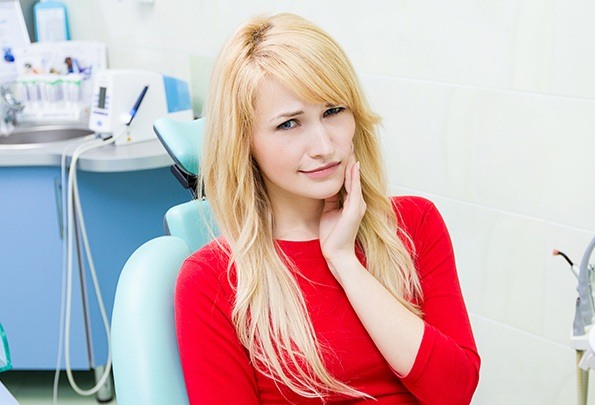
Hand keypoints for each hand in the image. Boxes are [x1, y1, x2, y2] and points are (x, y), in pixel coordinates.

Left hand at [319, 154, 365, 272]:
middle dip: (350, 159)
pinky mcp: (354, 210)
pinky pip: (354, 189)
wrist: (336, 254)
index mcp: (350, 202)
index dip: (345, 164)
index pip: (348, 179)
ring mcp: (357, 205)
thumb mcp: (329, 212)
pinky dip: (353, 177)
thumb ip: (330, 199)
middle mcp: (357, 201)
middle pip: (352, 176)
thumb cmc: (332, 236)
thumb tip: (327, 187)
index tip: (343, 149)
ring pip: (354, 179)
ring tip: (351, 148)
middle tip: (348, 142)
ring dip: (352, 164)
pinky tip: (353, 166)